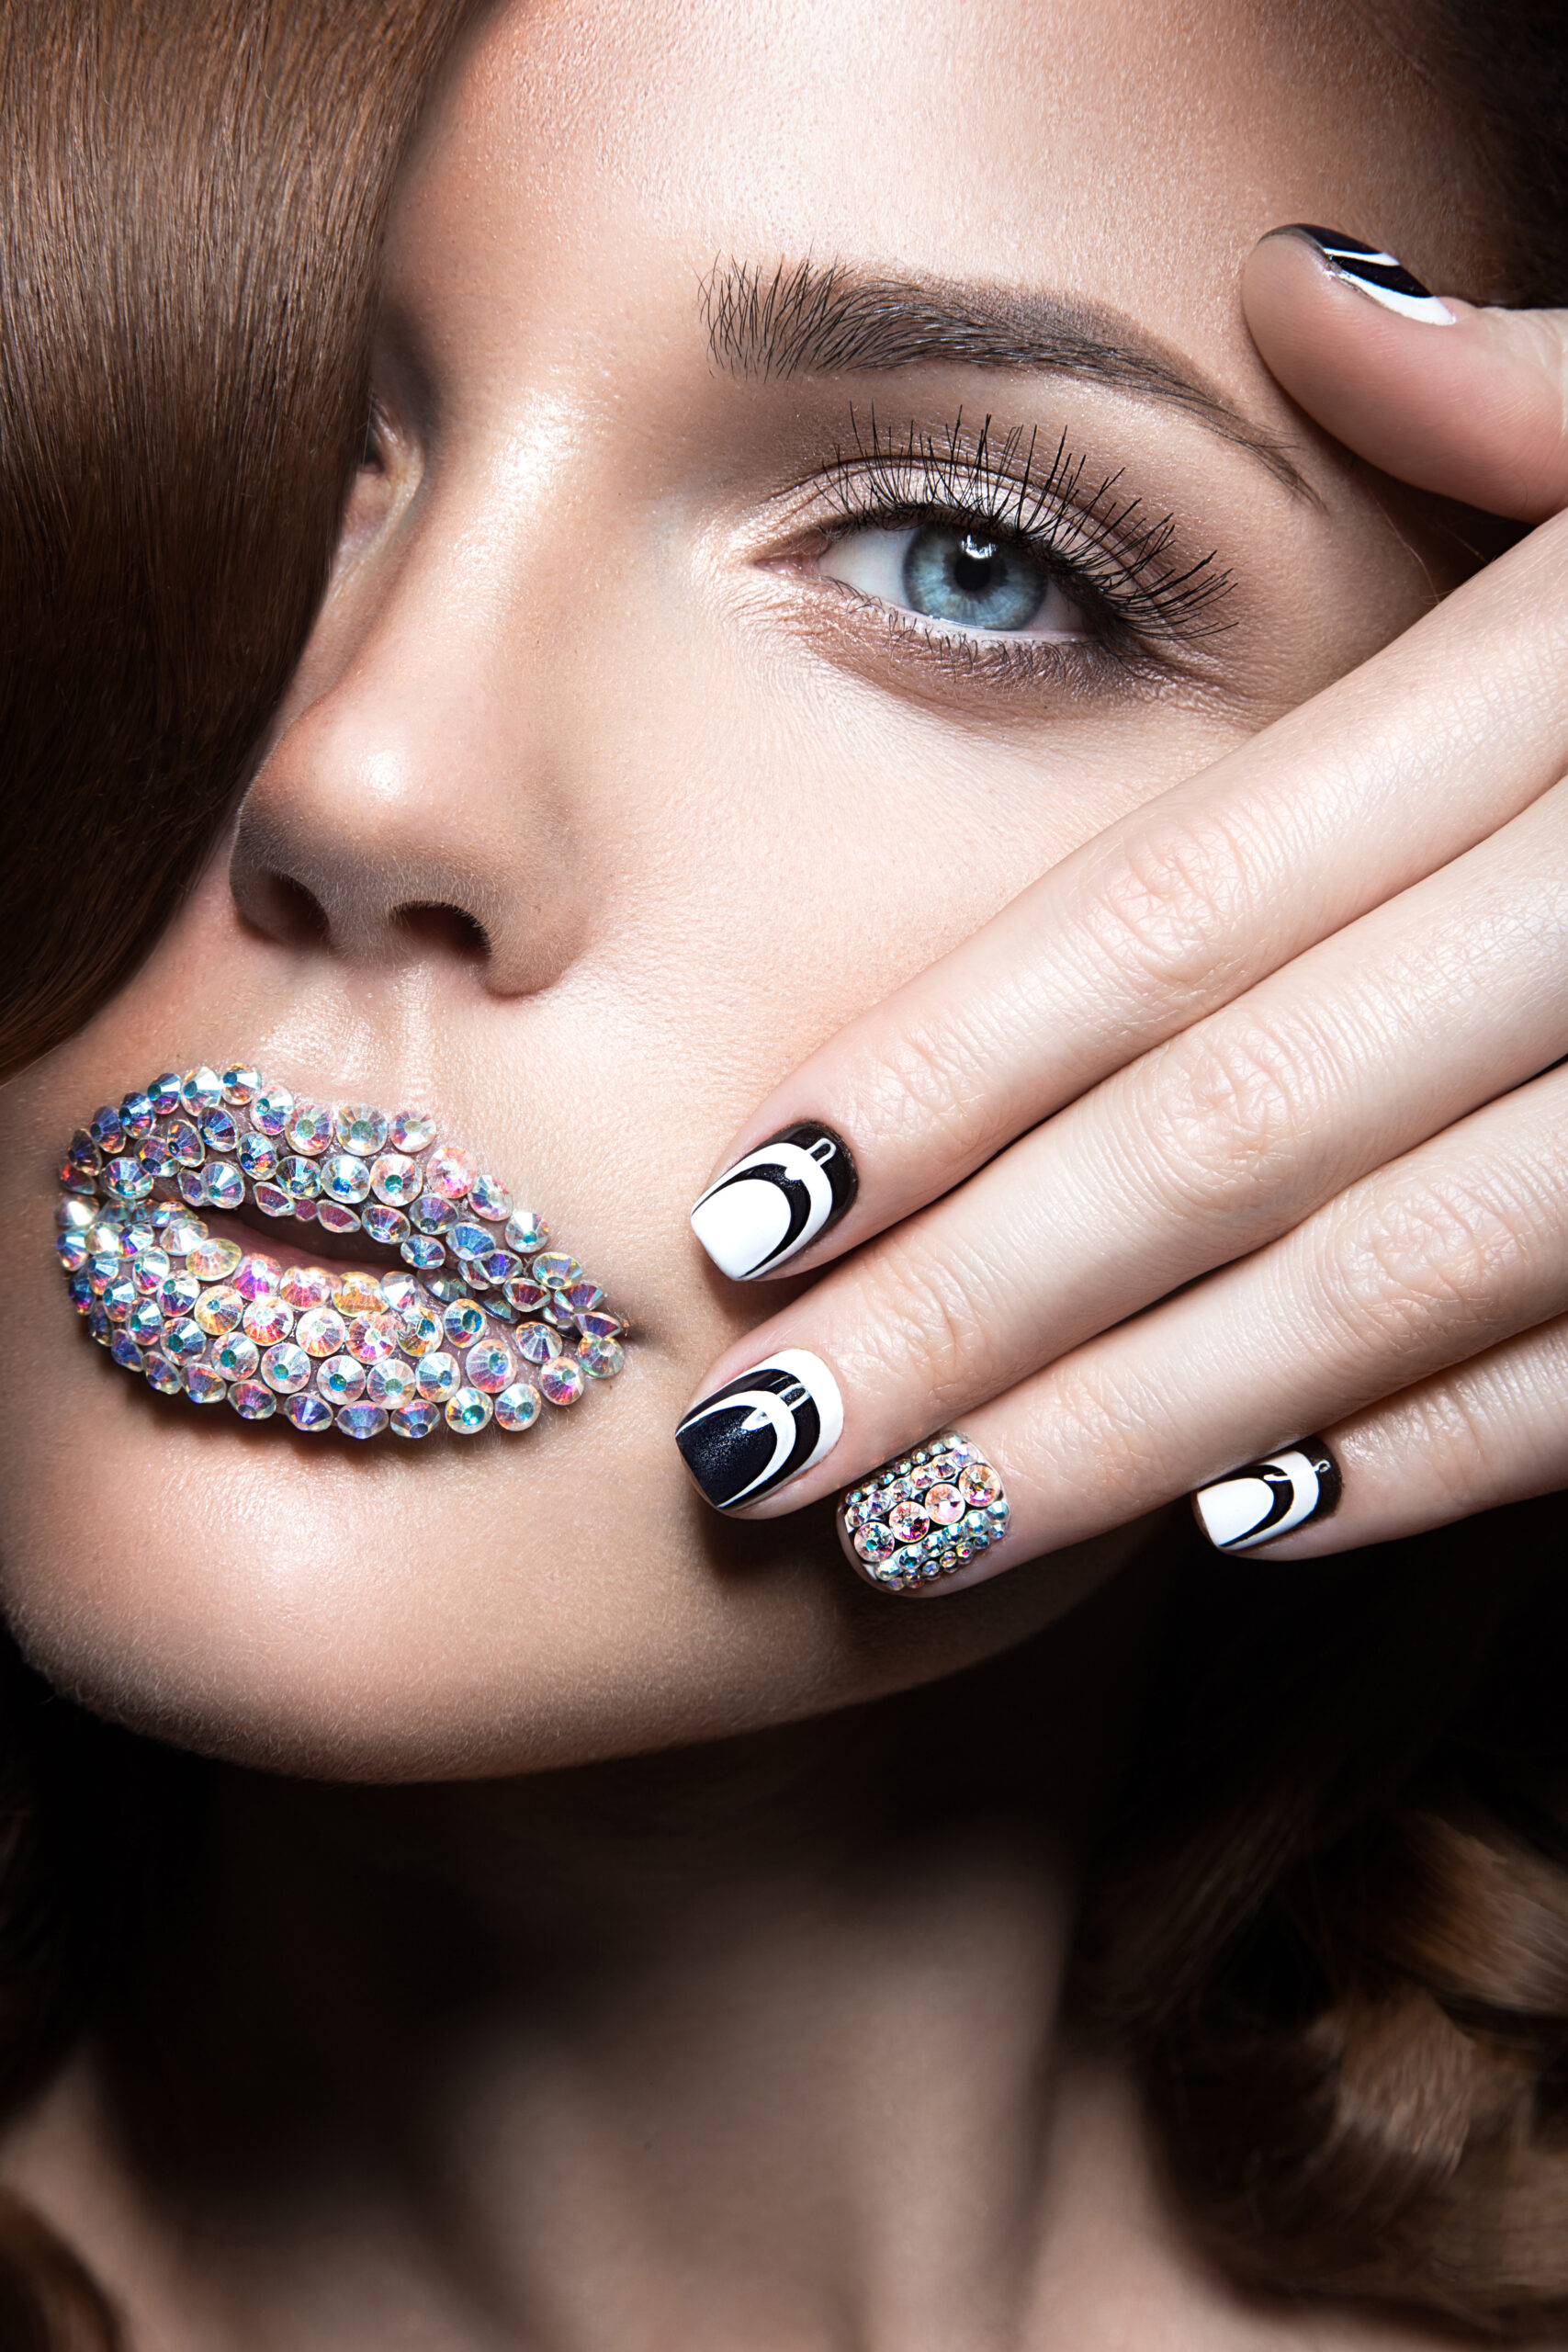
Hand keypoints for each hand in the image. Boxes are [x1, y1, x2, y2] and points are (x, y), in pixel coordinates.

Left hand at [676, 226, 1567, 1584]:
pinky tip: (1234, 1523)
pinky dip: (1424, 1454)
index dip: (941, 1075)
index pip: (1170, 917)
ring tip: (913, 1520)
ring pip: (1384, 1283)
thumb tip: (1299, 286)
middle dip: (969, 1308)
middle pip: (1225, 1136)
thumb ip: (1525, 405)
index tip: (749, 1211)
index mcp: (1565, 697)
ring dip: (1131, 1427)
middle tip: (752, 1438)